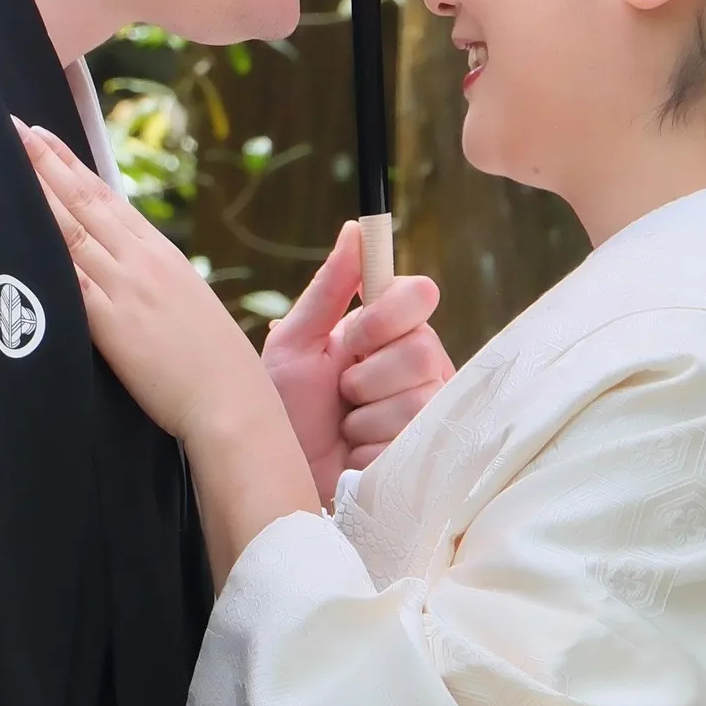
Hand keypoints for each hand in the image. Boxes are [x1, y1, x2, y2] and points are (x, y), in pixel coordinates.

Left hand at [14, 122, 271, 448]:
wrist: (230, 399)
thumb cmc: (212, 362)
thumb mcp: (186, 302)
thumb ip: (151, 279)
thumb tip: (120, 266)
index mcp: (160, 254)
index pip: (107, 197)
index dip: (71, 165)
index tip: (42, 137)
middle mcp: (141, 261)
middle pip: (84, 201)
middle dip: (46, 162)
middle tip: (11, 128)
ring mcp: (126, 288)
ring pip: (71, 229)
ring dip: (38, 192)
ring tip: (8, 159)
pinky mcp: (111, 323)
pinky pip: (68, 278)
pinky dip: (42, 248)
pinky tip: (16, 227)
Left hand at [262, 222, 451, 504]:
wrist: (276, 475)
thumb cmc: (283, 408)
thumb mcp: (295, 342)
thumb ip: (329, 288)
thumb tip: (355, 229)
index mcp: (390, 330)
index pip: (421, 294)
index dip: (386, 317)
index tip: (352, 339)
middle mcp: (418, 364)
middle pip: (421, 349)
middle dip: (365, 377)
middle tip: (341, 394)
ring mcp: (428, 410)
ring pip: (415, 399)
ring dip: (361, 418)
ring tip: (345, 428)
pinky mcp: (427, 453)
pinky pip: (408, 440)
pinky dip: (367, 450)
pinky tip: (355, 456)